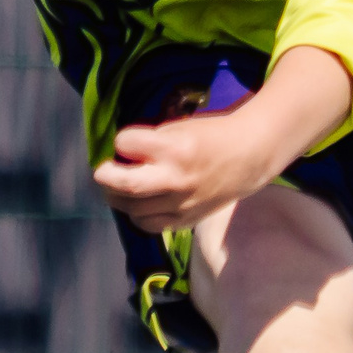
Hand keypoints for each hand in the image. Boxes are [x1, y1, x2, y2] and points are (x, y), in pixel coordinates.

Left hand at [93, 46, 352, 232]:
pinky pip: (148, 225)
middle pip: (124, 184)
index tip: (125, 142)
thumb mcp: (180, 127)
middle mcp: (175, 178)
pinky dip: (137, 215)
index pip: (126, 143)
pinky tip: (139, 204)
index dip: (122, 141)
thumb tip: (120, 155)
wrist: (248, 158)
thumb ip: (150, 142)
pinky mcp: (184, 220)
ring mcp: (180, 203)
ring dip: (117, 197)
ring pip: (131, 208)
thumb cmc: (212, 136)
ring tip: (119, 187)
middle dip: (104, 176)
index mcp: (174, 148)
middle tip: (103, 171)